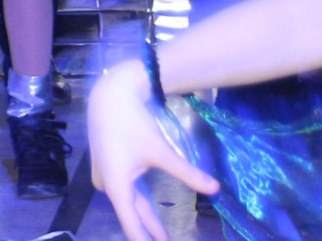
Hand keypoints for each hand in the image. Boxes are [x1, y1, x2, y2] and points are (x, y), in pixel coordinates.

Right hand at [89, 58, 218, 240]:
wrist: (109, 95)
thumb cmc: (133, 123)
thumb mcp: (162, 151)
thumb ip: (187, 172)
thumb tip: (215, 189)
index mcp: (117, 187)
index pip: (132, 225)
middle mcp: (108, 186)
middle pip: (132, 214)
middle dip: (150, 231)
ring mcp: (106, 176)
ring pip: (129, 202)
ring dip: (145, 217)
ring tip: (160, 233)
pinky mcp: (108, 166)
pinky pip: (125, 190)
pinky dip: (138, 201)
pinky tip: (147, 207)